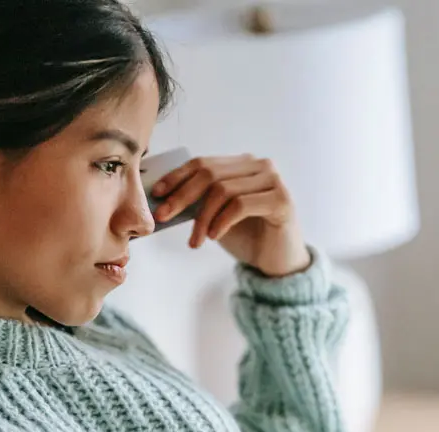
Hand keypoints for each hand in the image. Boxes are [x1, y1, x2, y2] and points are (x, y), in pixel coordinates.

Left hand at [151, 154, 310, 277]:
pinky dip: (221, 222)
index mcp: (242, 164)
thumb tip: (162, 198)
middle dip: (181, 196)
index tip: (157, 194)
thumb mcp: (216, 216)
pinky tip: (214, 237)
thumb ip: (198, 202)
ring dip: (202, 218)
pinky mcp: (281, 200)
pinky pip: (240, 205)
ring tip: (195, 240)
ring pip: (223, 190)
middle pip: (209, 174)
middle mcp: (259, 166)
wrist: (278, 262)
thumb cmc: (247, 237)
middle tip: (163, 216)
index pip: (203, 163)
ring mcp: (273, 181)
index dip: (176, 177)